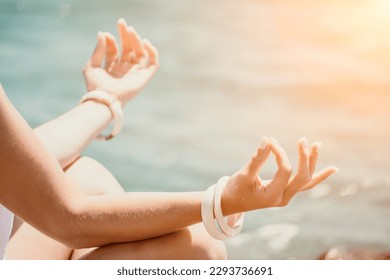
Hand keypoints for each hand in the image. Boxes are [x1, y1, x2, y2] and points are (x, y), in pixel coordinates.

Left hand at [83, 19, 158, 105]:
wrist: (104, 98)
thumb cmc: (96, 86)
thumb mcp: (92, 65)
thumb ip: (98, 50)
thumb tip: (103, 33)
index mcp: (112, 69)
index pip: (114, 51)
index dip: (111, 41)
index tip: (107, 36)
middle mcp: (124, 70)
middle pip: (128, 49)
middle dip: (125, 35)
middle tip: (121, 22)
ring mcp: (135, 74)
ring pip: (140, 53)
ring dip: (136, 40)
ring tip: (130, 30)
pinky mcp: (144, 78)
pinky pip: (153, 64)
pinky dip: (152, 52)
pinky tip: (145, 41)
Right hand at [222, 137, 337, 213]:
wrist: (230, 204)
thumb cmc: (234, 190)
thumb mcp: (243, 174)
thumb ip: (257, 158)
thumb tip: (267, 139)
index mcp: (272, 196)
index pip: (284, 170)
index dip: (280, 153)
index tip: (270, 141)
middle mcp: (283, 198)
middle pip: (303, 177)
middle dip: (305, 158)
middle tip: (303, 139)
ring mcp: (286, 197)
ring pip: (306, 180)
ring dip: (313, 162)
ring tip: (317, 144)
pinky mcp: (286, 192)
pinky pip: (305, 184)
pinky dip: (318, 176)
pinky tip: (332, 169)